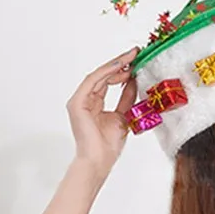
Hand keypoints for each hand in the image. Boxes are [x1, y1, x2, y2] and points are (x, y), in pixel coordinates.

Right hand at [66, 46, 140, 175]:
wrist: (99, 160)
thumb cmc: (108, 145)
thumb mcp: (124, 115)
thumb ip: (127, 97)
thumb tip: (134, 80)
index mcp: (94, 103)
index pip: (108, 81)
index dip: (122, 69)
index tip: (137, 60)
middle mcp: (85, 99)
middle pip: (103, 75)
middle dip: (120, 63)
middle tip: (135, 53)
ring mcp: (79, 100)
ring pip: (99, 75)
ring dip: (116, 65)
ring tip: (131, 58)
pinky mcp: (77, 103)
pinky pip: (93, 81)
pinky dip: (107, 72)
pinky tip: (121, 67)